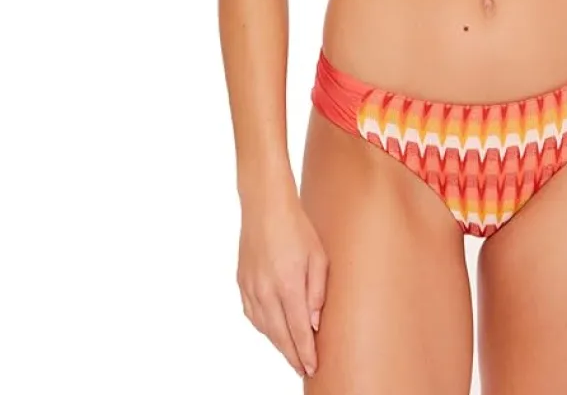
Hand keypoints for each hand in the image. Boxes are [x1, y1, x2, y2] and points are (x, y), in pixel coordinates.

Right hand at [237, 179, 328, 377]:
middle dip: (292, 355)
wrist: (265, 205)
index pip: (298, 330)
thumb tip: (315, 323)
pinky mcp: (241, 282)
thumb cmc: (297, 227)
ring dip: (278, 343)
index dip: (306, 352)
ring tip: (291, 353)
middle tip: (304, 369)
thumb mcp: (318, 256)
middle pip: (279, 335)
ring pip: (264, 327)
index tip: (313, 368)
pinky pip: (252, 314)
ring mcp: (250, 287)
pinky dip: (263, 327)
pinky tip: (273, 330)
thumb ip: (318, 291)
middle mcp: (266, 290)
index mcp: (288, 284)